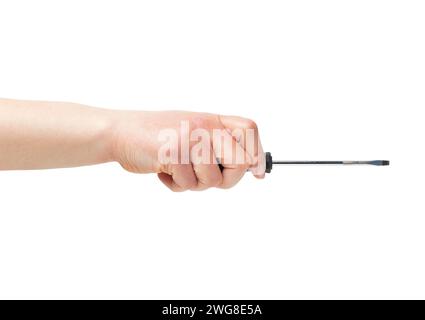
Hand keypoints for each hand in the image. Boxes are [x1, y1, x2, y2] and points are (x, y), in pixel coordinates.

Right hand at [111, 111, 264, 190]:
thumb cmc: (157, 137)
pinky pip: (187, 184)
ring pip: (212, 179)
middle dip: (227, 179)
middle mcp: (204, 125)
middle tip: (203, 176)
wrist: (120, 132)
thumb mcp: (192, 133)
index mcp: (212, 120)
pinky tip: (163, 169)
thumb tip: (254, 168)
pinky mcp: (174, 152)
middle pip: (241, 161)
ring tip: (177, 169)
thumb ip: (219, 146)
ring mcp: (189, 137)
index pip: (249, 129)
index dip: (257, 153)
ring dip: (194, 183)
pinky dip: (174, 185)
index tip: (257, 173)